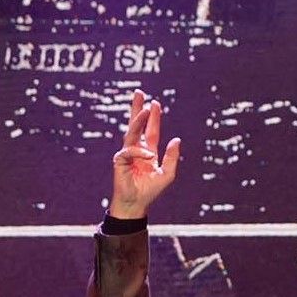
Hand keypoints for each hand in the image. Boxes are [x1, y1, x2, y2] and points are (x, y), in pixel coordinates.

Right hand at [109, 90, 179, 218]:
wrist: (136, 204)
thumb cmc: (150, 191)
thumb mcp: (167, 174)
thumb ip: (172, 157)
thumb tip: (177, 139)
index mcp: (147, 151)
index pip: (150, 130)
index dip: (153, 117)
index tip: (155, 103)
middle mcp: (136, 149)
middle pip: (137, 125)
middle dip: (138, 108)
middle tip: (139, 92)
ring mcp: (127, 154)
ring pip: (131, 132)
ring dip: (138, 120)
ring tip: (145, 108)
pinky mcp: (119, 161)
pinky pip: (129, 152)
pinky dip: (139, 152)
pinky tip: (149, 156)